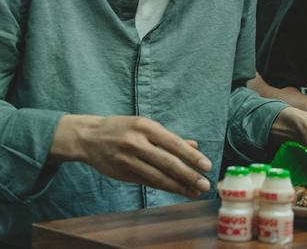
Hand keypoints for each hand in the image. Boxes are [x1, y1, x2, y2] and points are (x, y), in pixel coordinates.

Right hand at [50, 114, 212, 198]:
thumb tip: (194, 145)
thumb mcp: (146, 126)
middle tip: (205, 184)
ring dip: (178, 186)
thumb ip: (169, 138)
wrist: (88, 137)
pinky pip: (147, 182)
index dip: (191, 156)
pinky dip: (164, 186)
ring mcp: (127, 159)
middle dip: (188, 175)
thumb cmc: (123, 128)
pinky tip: (177, 190)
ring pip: (157, 176)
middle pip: (167, 162)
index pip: (174, 143)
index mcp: (146, 127)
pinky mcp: (122, 173)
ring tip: (194, 192)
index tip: (207, 166)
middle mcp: (136, 143)